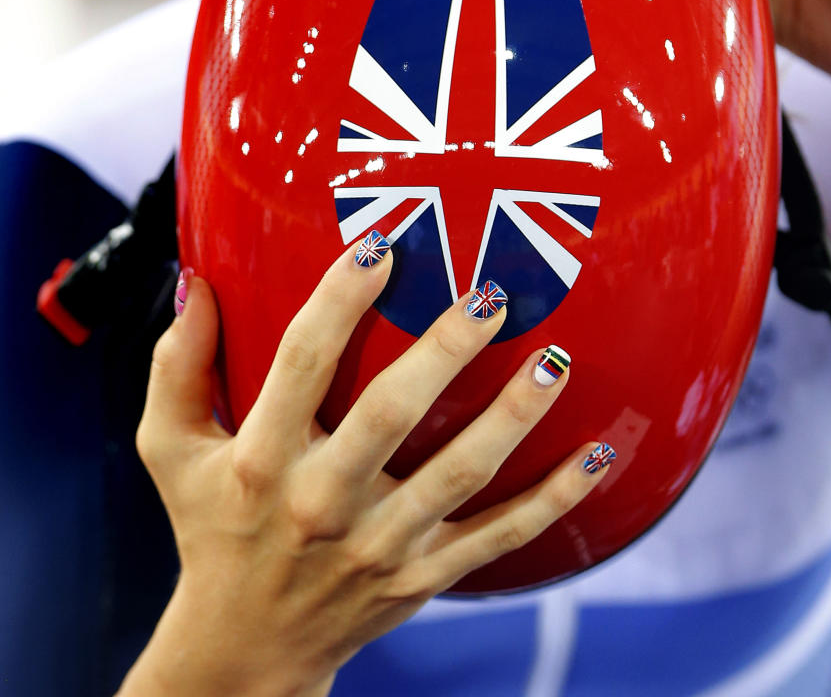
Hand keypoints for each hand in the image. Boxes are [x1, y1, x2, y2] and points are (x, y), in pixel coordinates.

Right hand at [118, 238, 608, 696]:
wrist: (244, 646)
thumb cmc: (209, 525)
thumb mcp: (170, 449)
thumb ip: (178, 364)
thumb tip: (196, 279)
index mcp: (260, 457)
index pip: (301, 363)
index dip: (339, 300)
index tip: (381, 244)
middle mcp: (321, 501)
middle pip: (389, 417)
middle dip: (442, 353)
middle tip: (489, 294)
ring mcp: (379, 546)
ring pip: (458, 476)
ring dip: (512, 418)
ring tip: (556, 360)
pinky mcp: (423, 578)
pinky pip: (499, 538)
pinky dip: (554, 501)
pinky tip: (600, 456)